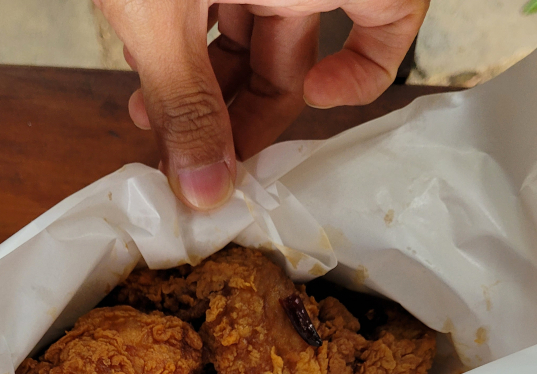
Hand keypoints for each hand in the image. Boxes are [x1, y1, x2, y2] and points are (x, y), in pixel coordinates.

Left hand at [94, 1, 428, 209]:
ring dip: (201, 85)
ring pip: (248, 35)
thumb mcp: (159, 15)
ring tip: (147, 112)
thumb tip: (205, 192)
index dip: (368, 67)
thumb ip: (186, 106)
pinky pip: (216, 5)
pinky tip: (143, 65)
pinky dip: (185, 42)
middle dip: (240, 109)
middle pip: (292, 51)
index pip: (393, 11)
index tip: (318, 97)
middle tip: (194, 152)